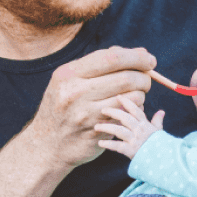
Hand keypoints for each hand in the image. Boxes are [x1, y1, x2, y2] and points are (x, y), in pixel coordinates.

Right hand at [27, 47, 156, 170]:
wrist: (46, 144)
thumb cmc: (64, 106)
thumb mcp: (70, 80)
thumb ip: (101, 63)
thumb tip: (140, 52)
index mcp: (69, 73)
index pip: (112, 58)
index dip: (136, 57)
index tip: (149, 60)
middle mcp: (75, 92)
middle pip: (126, 77)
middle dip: (144, 77)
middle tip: (147, 79)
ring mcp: (86, 114)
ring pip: (132, 97)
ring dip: (142, 93)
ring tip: (137, 94)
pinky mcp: (98, 131)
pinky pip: (129, 114)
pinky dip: (136, 109)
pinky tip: (129, 108)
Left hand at [96, 96, 164, 158]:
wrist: (163, 159)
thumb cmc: (160, 144)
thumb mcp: (159, 131)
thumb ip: (157, 121)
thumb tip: (161, 112)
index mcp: (145, 125)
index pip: (135, 110)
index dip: (127, 102)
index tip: (118, 97)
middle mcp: (139, 130)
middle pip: (124, 118)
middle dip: (113, 112)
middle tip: (103, 110)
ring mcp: (135, 140)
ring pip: (119, 130)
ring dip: (107, 127)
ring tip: (96, 126)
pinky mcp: (131, 150)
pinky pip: (118, 146)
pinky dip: (108, 144)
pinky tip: (100, 143)